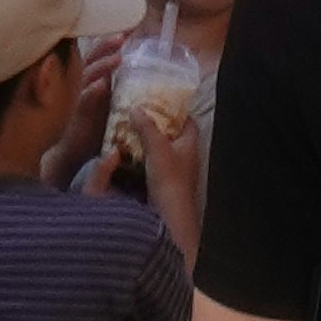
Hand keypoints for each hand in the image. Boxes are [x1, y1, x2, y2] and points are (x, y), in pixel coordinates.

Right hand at [131, 110, 202, 265]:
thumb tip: (135, 108)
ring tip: (130, 134)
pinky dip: (144, 161)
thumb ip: (147, 127)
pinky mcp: (165, 187)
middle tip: (138, 117)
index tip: (156, 101)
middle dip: (157, 126)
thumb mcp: (157, 149)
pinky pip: (154, 167)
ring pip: (162, 151)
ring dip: (148, 144)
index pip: (186, 119)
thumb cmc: (169, 180)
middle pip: (173, 135)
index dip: (174, 109)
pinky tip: (129, 159)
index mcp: (190, 142)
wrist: (170, 219)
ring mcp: (176, 173)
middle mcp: (186, 156)